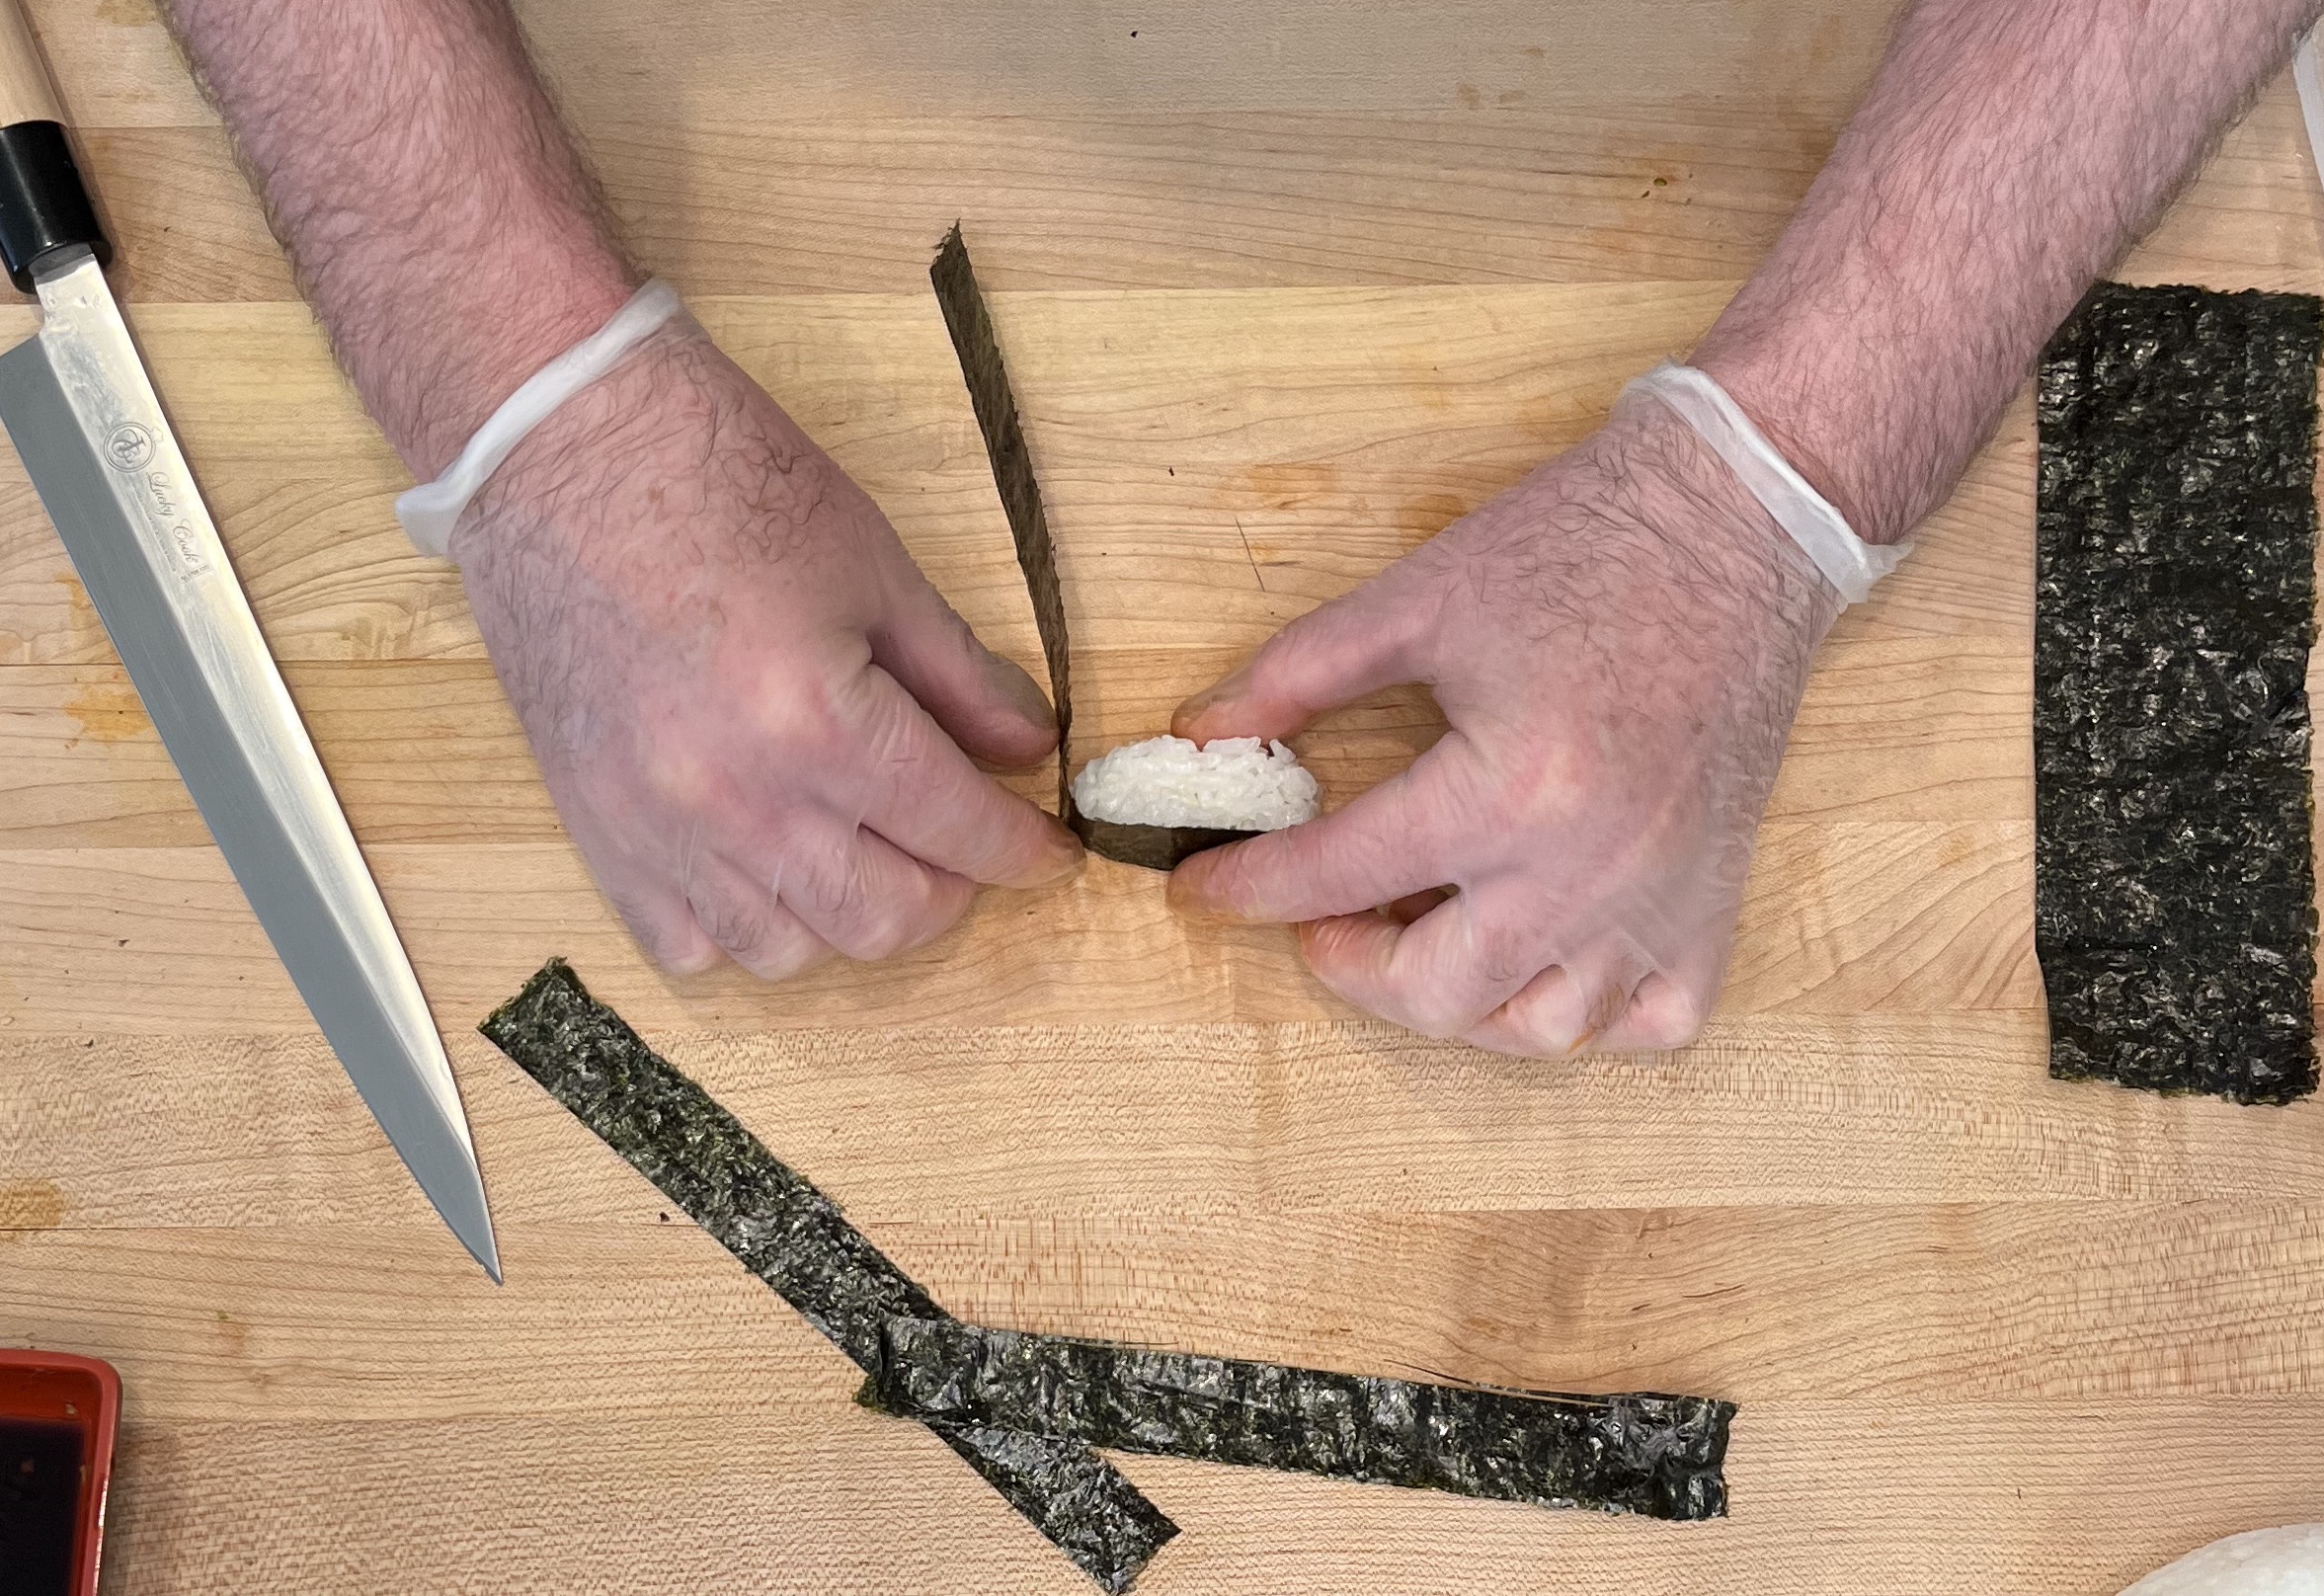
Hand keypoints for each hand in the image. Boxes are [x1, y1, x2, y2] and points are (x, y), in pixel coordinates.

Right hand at [450, 320, 1080, 977]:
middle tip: (962, 844)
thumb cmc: (715, 480)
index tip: (1052, 853)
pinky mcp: (594, 832)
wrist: (556, 447)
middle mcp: (737, 798)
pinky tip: (769, 869)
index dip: (1024, 851)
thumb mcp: (873, 565)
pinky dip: (743, 927)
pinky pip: (685, 945)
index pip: (958, 831)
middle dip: (951, 891)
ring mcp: (656, 828)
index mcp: (818, 722)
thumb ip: (961, 676)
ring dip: (851, 915)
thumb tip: (1028, 748)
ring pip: (789, 950)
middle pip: (884, 917)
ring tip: (869, 852)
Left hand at [1168, 397, 1838, 1054]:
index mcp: (1510, 787)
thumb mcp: (1418, 595)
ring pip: (1542, 1029)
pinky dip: (1591, 1015)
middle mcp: (1589, 867)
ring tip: (1416, 940)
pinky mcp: (1716, 896)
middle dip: (1346, 966)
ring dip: (1457, 1004)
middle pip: (1436, 991)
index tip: (1201, 888)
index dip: (1249, 887)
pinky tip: (1537, 960)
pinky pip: (1657, 1019)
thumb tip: (1204, 732)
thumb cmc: (1584, 544)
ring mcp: (1662, 897)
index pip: (1341, 874)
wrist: (1738, 517)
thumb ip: (1298, 673)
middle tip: (1315, 919)